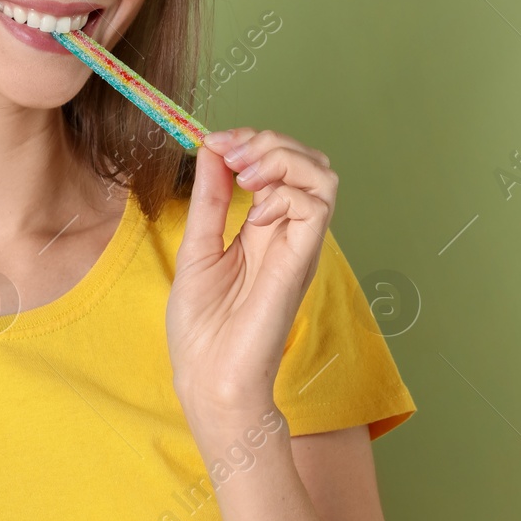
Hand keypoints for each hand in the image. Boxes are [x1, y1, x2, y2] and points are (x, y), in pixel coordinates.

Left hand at [166, 128, 339, 428]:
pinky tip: (259, 210)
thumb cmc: (202, 328)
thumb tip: (212, 148)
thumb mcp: (196, 245)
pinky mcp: (301, 262)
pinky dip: (288, 192)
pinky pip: (317, 207)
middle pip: (309, 161)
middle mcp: (289, 233)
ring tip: (247, 175)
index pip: (281, 164)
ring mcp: (299, 246)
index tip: (216, 143)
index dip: (252, 141)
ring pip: (323, 176)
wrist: (207, 379)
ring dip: (283, 159)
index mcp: (264, 228)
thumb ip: (210, 198)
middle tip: (232, 155)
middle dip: (271, 141)